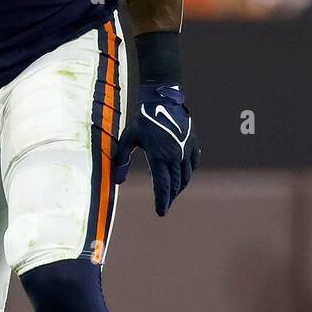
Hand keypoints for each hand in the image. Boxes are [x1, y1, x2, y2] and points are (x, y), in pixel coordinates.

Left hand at [114, 83, 198, 215]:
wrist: (163, 99)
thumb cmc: (143, 119)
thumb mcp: (128, 138)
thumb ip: (122, 159)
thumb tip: (118, 181)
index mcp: (159, 156)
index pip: (162, 186)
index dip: (162, 201)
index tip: (161, 213)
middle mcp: (175, 156)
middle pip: (175, 185)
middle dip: (170, 197)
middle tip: (164, 205)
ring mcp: (186, 149)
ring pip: (186, 176)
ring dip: (179, 187)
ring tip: (173, 193)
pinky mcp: (192, 143)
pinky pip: (193, 164)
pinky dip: (188, 173)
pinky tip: (183, 176)